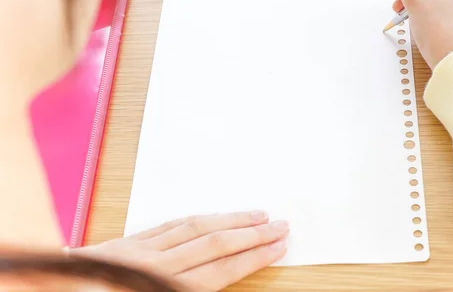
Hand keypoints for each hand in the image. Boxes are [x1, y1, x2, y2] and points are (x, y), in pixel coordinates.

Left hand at [71, 211, 288, 290]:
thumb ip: (183, 289)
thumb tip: (215, 274)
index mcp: (161, 290)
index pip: (221, 270)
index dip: (254, 256)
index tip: (279, 246)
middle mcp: (154, 266)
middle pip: (214, 244)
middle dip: (251, 234)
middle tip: (280, 225)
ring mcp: (139, 250)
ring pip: (194, 227)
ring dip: (229, 220)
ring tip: (256, 214)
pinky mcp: (124, 243)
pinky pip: (167, 225)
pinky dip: (195, 219)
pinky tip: (211, 216)